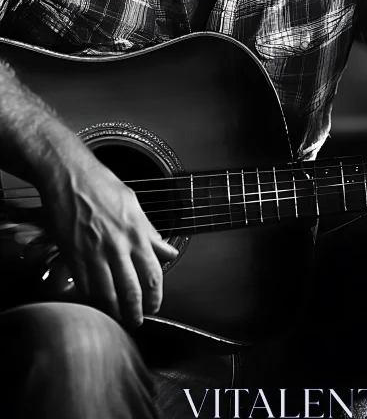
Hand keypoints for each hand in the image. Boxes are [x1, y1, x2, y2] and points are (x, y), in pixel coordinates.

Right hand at [36, 122, 177, 328]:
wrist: (69, 176)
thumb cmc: (100, 184)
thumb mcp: (133, 204)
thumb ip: (150, 231)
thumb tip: (166, 250)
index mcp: (137, 233)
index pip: (153, 275)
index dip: (155, 297)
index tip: (154, 306)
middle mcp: (118, 246)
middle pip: (132, 291)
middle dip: (136, 312)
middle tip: (136, 321)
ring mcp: (95, 253)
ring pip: (108, 294)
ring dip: (114, 311)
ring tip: (118, 317)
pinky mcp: (73, 256)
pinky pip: (85, 286)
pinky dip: (92, 298)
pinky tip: (96, 302)